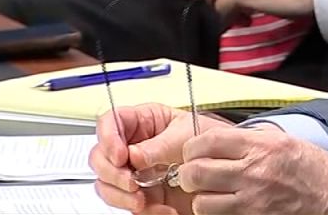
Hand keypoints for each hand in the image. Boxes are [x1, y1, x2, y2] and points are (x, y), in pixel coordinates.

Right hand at [90, 104, 232, 214]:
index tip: (120, 155)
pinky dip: (143, 210)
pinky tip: (163, 208)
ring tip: (143, 200)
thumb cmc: (212, 142)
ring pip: (106, 184)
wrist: (227, 171)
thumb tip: (134, 156)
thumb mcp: (189, 135)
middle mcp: (133, 148)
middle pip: (100, 156)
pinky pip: (128, 206)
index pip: (111, 122)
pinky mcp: (142, 196)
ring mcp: (134, 173)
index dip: (108, 137)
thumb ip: (160, 145)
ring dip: (121, 196)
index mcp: (144, 122)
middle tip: (131, 182)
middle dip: (112, 172)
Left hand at [177, 126, 327, 214]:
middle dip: (189, 174)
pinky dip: (217, 214)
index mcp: (263, 146)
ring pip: (202, 203)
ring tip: (212, 194)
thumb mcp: (286, 141)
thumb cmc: (316, 171)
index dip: (192, 147)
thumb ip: (252, 139)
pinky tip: (226, 207)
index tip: (194, 152)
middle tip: (194, 174)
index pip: (207, 142)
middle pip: (196, 172)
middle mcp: (255, 172)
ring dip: (202, 198)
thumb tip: (218, 140)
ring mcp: (253, 202)